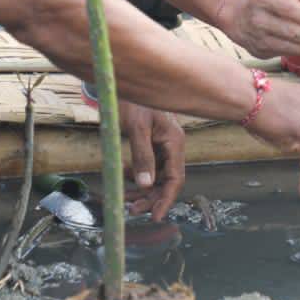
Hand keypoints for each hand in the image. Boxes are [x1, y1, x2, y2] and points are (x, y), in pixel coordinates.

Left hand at [118, 101, 186, 220]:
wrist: (123, 83)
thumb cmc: (133, 101)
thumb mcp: (137, 128)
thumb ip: (142, 156)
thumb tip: (145, 184)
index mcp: (174, 142)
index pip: (175, 178)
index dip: (166, 199)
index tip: (155, 216)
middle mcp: (171, 146)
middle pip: (165, 181)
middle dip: (150, 198)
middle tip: (132, 209)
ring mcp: (161, 146)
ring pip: (155, 176)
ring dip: (141, 190)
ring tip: (125, 199)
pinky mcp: (150, 144)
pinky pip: (146, 167)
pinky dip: (136, 177)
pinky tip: (124, 179)